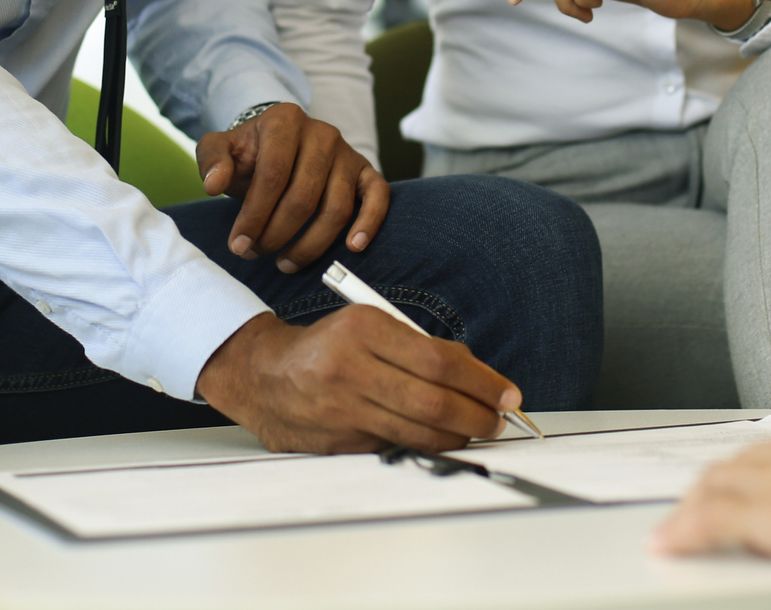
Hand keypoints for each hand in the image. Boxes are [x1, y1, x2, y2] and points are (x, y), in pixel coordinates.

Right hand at [195, 308, 522, 452]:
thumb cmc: (327, 346)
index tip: (508, 393)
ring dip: (458, 435)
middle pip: (433, 401)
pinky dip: (426, 444)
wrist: (262, 374)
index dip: (482, 381)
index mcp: (364, 328)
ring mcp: (343, 408)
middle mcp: (351, 367)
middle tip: (499, 420)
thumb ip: (419, 347)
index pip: (439, 361)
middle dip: (478, 415)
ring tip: (477, 430)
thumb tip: (477, 375)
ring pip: (418, 430)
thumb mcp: (370, 325)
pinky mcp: (338, 440)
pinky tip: (440, 438)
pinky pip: (396, 445)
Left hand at [197, 102, 387, 272]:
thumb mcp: (220, 149)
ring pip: (337, 207)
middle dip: (277, 234)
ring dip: (311, 244)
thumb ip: (212, 161)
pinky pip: (378, 197)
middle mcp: (322, 133)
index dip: (254, 215)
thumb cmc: (249, 154)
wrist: (277, 145)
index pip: (272, 175)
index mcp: (284, 120)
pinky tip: (352, 247)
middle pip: (303, 196)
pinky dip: (369, 223)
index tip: (238, 245)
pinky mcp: (366, 171)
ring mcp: (347, 153)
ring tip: (285, 262)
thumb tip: (214, 184)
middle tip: (256, 254)